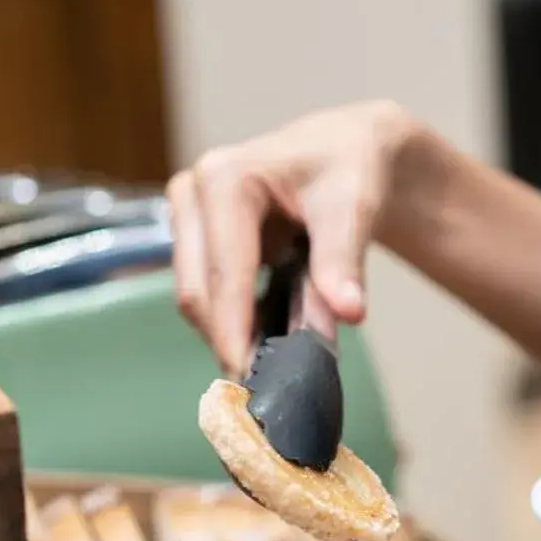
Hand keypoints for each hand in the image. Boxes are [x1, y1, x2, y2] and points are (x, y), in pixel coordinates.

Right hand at [166, 101, 417, 377]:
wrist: (344, 152)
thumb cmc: (348, 172)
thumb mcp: (353, 209)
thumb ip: (343, 262)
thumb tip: (348, 314)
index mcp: (226, 178)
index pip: (225, 271)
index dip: (234, 328)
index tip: (247, 375)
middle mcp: (192, 192)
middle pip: (199, 290)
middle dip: (228, 339)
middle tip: (262, 389)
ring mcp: (187, 215)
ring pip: (196, 297)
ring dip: (228, 333)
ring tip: (268, 367)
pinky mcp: (193, 238)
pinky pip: (206, 292)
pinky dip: (231, 321)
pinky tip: (261, 343)